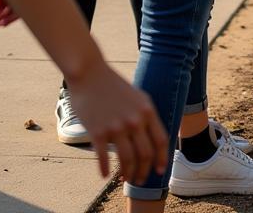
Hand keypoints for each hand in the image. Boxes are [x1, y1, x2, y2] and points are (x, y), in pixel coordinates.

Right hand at [66, 61, 168, 183]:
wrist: (89, 72)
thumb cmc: (113, 86)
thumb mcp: (137, 97)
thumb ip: (145, 116)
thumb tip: (150, 138)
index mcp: (147, 110)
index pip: (161, 141)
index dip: (162, 158)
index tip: (160, 171)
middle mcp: (135, 120)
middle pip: (145, 154)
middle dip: (144, 171)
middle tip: (140, 180)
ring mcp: (116, 126)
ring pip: (128, 160)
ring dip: (128, 174)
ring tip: (126, 179)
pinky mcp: (98, 132)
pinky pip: (104, 158)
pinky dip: (105, 170)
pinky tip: (105, 175)